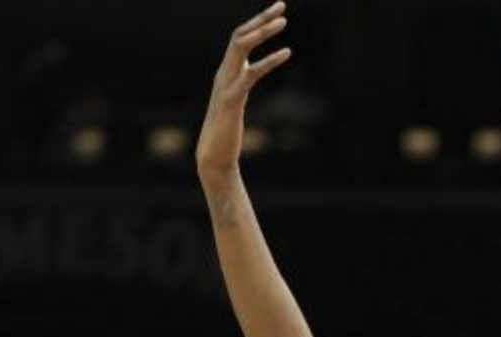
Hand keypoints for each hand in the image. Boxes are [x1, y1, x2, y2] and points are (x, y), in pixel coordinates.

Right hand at [195, 1, 292, 179]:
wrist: (214, 156)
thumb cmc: (227, 132)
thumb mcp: (235, 100)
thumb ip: (241, 82)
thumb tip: (249, 73)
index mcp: (225, 72)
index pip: (239, 39)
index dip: (256, 23)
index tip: (276, 12)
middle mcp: (223, 73)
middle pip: (239, 35)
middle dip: (260, 18)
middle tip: (282, 5)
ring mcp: (226, 84)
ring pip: (241, 47)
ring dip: (262, 31)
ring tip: (284, 21)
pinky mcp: (232, 99)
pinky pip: (251, 73)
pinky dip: (269, 60)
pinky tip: (286, 53)